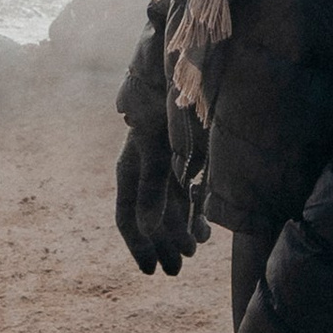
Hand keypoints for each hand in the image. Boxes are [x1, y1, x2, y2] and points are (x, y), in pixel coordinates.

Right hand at [115, 111, 207, 277]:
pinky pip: (188, 192)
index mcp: (132, 165)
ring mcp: (169, 161)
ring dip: (181, 231)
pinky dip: (195, 213)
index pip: (127, 216)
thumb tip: (145, 228)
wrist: (192, 63)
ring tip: (193, 251)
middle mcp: (148, 167)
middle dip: (163, 244)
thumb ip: (151, 187)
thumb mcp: (157, 146)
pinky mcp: (190, 155)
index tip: (151, 270)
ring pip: (171, 207)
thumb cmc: (167, 102)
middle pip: (151, 216)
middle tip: (176, 270)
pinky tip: (205, 230)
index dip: (138, 245)